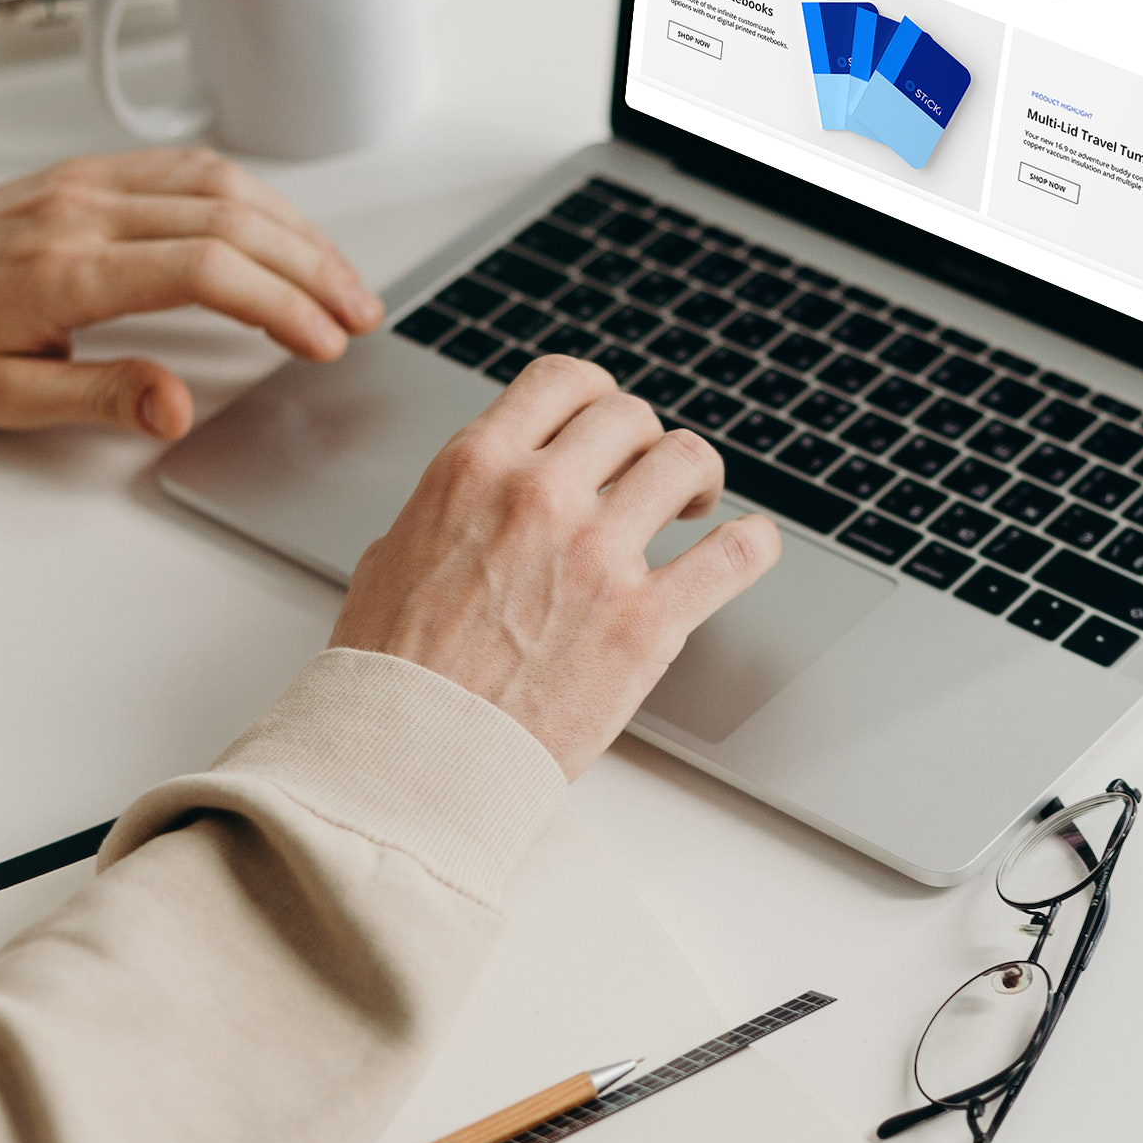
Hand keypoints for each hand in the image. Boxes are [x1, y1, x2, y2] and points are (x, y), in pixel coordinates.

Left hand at [0, 149, 381, 438]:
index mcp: (67, 269)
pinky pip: (192, 167)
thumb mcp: (3, 398)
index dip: (281, 303)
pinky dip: (255, 197)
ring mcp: (93, 181)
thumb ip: (101, 397)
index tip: (324, 341)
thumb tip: (180, 406)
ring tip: (339, 277)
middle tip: (360, 313)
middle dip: (313, 267)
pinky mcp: (93, 172)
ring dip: (295, 228)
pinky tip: (283, 230)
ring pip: (224, 183)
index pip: (206, 269)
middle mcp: (88, 210)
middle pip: (234, 219)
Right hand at [330, 356, 780, 775]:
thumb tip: (488, 491)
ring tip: (692, 507)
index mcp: (475, 468)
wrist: (407, 762)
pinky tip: (747, 547)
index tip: (606, 424)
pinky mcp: (645, 624)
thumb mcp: (396, 550)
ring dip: (696, 478)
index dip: (595, 396)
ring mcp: (598, 556)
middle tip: (645, 477)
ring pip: (686, 460)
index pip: (562, 380)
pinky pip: (734, 555)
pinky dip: (752, 544)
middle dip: (642, 443)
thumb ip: (456, 503)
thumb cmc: (390, 671)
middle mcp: (541, 495)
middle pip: (631, 416)